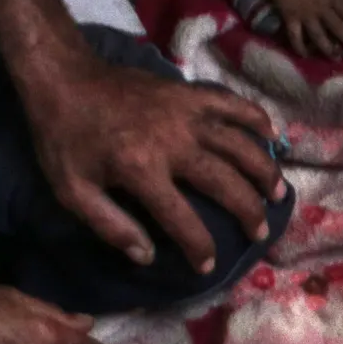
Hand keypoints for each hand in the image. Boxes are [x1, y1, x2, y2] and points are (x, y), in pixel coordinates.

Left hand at [18, 40, 283, 274]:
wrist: (63, 77)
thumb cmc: (64, 137)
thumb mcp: (72, 190)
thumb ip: (111, 226)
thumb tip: (148, 257)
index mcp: (142, 170)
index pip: (182, 220)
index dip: (199, 248)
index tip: (208, 267)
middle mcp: (173, 142)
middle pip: (226, 183)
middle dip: (248, 212)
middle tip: (260, 233)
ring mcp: (186, 113)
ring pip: (240, 145)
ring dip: (264, 171)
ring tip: (279, 193)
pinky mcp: (189, 93)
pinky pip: (233, 104)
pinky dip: (256, 118)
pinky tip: (273, 136)